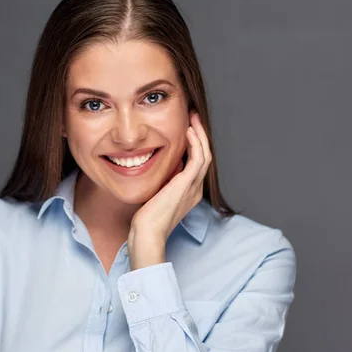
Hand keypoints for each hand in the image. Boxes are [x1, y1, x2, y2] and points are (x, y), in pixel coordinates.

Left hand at [128, 111, 211, 268]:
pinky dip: (195, 143)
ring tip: (193, 118)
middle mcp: (195, 188)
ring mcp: (193, 186)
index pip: (197, 163)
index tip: (187, 128)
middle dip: (200, 135)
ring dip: (200, 134)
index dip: (195, 144)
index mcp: (189, 192)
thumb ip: (163, 181)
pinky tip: (188, 131)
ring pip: (205, 154)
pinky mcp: (187, 184)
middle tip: (193, 117)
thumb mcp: (157, 195)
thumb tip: (162, 166)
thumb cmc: (147, 219)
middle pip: (205, 156)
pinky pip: (198, 158)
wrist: (148, 233)